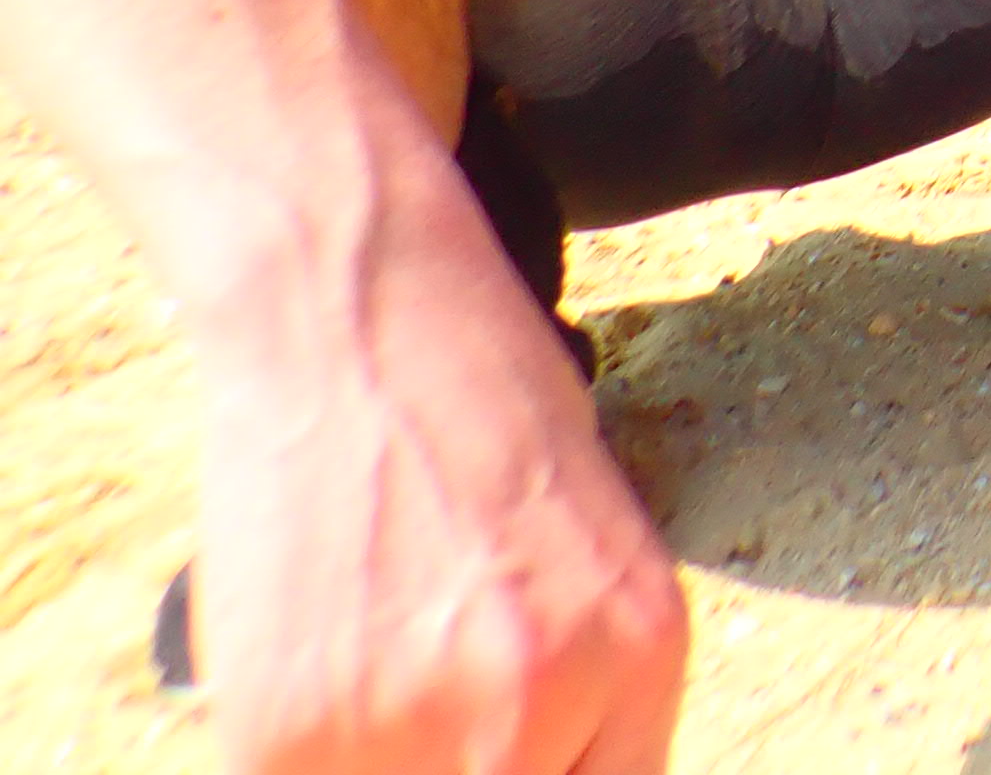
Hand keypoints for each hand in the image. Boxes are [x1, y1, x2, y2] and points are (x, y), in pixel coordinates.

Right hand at [194, 188, 684, 772]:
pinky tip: (314, 659)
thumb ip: (592, 684)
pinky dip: (300, 751)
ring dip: (378, 759)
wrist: (361, 322)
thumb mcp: (598, 545)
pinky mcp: (288, 732)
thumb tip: (552, 761)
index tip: (508, 746)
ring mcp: (413, 725)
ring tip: (373, 660)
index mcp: (641, 652)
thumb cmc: (482, 411)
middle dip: (468, 761)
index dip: (551, 769)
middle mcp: (543, 702)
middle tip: (430, 701)